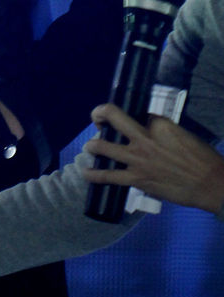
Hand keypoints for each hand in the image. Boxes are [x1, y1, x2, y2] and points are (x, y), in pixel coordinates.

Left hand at [83, 104, 223, 214]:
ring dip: (93, 145)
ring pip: (104, 147)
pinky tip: (86, 172)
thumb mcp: (183, 134)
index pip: (136, 112)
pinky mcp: (136, 179)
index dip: (131, 114)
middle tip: (98, 121)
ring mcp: (138, 159)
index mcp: (159, 124)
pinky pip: (108, 176)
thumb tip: (148, 128)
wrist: (210, 184)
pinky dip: (94, 174)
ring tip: (90, 147)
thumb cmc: (202, 159)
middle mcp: (145, 138)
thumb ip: (163, 129)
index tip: (127, 118)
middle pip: (113, 118)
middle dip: (100, 115)